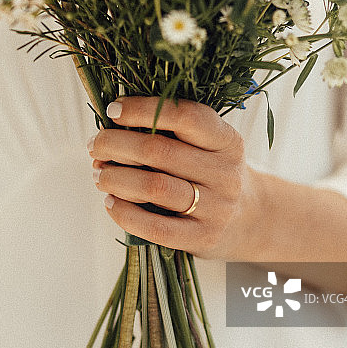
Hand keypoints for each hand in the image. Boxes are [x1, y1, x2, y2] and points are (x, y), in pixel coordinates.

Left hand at [87, 96, 250, 258]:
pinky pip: (155, 227)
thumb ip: (172, 133)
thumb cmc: (214, 173)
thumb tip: (110, 128)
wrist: (252, 220)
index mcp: (227, 140)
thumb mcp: (209, 146)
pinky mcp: (202, 238)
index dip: (143, 109)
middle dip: (115, 144)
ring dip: (114, 177)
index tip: (113, 111)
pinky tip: (110, 202)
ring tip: (98, 174)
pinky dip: (125, 213)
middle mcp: (225, 172)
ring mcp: (216, 208)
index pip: (185, 116)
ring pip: (154, 187)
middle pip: (159, 151)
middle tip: (94, 145)